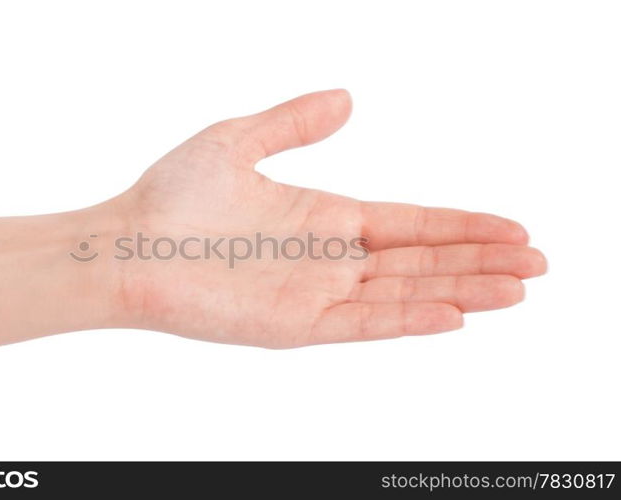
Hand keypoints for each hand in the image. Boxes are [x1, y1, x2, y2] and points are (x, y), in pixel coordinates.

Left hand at [101, 89, 546, 346]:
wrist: (125, 245)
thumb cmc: (172, 195)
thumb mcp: (237, 138)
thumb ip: (293, 121)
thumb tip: (349, 97)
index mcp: (324, 217)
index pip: (410, 223)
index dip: (462, 225)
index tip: (512, 225)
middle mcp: (328, 258)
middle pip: (421, 260)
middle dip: (480, 260)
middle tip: (538, 262)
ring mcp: (313, 294)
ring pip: (403, 292)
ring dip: (461, 290)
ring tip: (516, 288)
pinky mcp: (290, 326)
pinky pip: (359, 322)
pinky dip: (406, 318)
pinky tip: (451, 313)